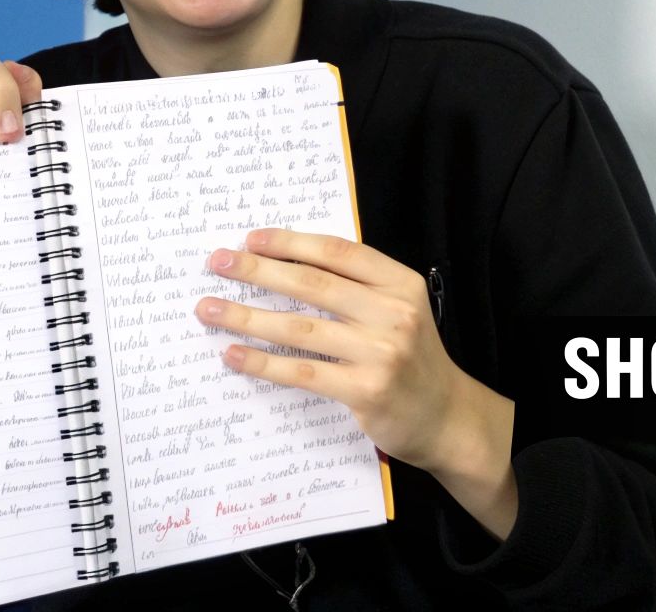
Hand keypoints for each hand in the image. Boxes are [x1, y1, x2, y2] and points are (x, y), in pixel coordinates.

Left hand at [196, 228, 519, 538]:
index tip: (250, 239)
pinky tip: (234, 354)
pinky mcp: (365, 390)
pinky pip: (302, 371)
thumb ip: (357, 288)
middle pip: (313, 285)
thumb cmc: (411, 358)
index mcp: (400, 284)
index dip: (291, 243)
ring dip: (247, 316)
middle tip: (218, 263)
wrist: (446, 416)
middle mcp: (393, 313)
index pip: (338, 253)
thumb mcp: (398, 310)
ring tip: (209, 310)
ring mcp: (380, 352)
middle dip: (259, 271)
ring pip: (300, 328)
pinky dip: (263, 362)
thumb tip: (286, 266)